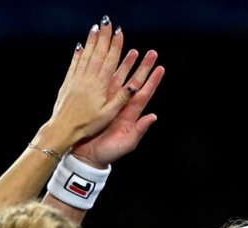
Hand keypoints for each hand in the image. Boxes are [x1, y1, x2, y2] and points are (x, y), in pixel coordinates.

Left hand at [44, 17, 140, 147]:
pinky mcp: (68, 82)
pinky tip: (80, 46)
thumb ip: (121, 99)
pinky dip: (78, 54)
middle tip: (108, 22)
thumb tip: (134, 86)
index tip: (120, 32)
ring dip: (91, 41)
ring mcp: (77, 78)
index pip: (110, 60)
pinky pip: (74, 64)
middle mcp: (88, 78)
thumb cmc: (87, 125)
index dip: (116, 45)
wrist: (63, 128)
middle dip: (104, 36)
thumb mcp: (108, 114)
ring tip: (96, 28)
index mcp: (100, 85)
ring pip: (86, 55)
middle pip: (98, 53)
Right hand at [72, 47, 163, 166]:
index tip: (160, 68)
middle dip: (143, 68)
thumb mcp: (127, 143)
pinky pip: (103, 83)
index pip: (143, 94)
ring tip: (133, 51)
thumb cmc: (109, 153)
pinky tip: (110, 60)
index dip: (152, 82)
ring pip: (119, 79)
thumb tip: (153, 116)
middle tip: (152, 53)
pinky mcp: (96, 102)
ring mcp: (108, 102)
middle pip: (134, 82)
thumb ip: (140, 129)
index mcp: (130, 115)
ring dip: (127, 65)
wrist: (87, 156)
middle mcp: (121, 105)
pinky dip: (107, 72)